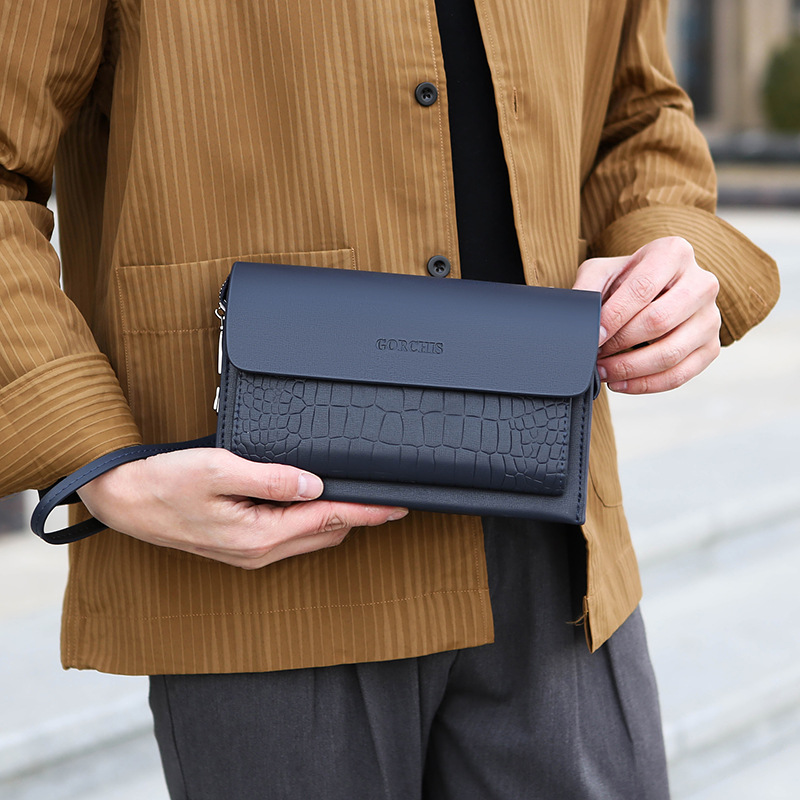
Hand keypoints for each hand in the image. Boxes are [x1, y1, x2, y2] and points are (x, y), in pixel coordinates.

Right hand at [77, 448, 406, 567]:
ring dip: (339, 520)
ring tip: (364, 499)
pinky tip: (320, 504)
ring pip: (312, 537)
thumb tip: (315, 483)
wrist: (125, 501)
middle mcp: (260, 551)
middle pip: (327, 533)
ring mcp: (251, 552)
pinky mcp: (243, 545)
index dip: (368, 511)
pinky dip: (315, 521)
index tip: (399, 505)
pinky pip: (292, 536)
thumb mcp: (219, 471)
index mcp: (259, 536)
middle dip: (361, 517)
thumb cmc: (164, 484)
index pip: (329, 521)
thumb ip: (271, 478)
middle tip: (390, 496)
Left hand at [572, 236, 720, 393]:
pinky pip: (680, 375)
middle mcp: (702, 283)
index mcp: (674, 254)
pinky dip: (645, 384)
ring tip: (603, 371)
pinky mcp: (711, 347)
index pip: (642, 288)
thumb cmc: (629, 279)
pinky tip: (621, 383)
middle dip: (620, 344)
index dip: (614, 317)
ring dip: (630, 369)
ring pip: (671, 353)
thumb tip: (577, 317)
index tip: (592, 336)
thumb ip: (587, 288)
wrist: (657, 289)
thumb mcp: (602, 272)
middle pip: (658, 321)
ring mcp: (711, 317)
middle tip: (594, 355)